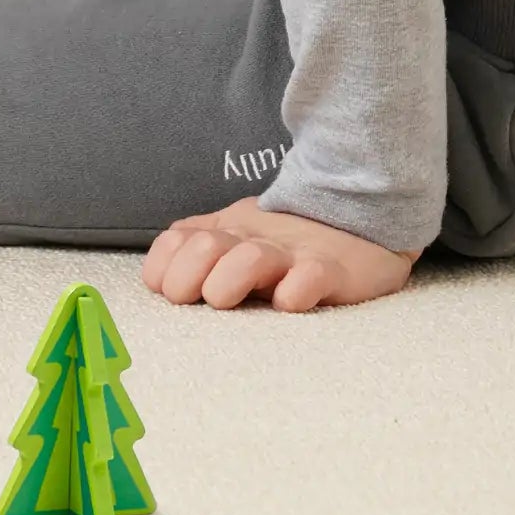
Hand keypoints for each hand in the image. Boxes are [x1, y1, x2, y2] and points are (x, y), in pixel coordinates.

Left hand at [142, 195, 416, 311]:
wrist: (358, 211)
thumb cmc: (286, 234)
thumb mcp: (235, 230)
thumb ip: (197, 242)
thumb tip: (157, 271)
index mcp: (226, 231)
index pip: (177, 239)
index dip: (162, 265)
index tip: (165, 289)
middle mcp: (252, 240)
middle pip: (206, 247)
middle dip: (187, 275)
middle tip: (195, 299)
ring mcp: (292, 254)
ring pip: (251, 258)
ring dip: (228, 280)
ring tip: (224, 299)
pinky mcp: (332, 269)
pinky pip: (311, 277)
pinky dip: (295, 291)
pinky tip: (287, 303)